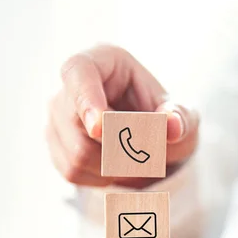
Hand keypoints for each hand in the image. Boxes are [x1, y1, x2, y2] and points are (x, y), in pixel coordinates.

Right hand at [46, 45, 198, 187]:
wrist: (156, 142)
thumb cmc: (166, 119)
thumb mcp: (183, 115)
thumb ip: (179, 117)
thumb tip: (173, 124)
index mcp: (105, 61)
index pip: (79, 71)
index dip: (86, 99)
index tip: (99, 129)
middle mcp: (73, 84)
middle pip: (78, 123)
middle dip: (119, 145)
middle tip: (152, 151)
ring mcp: (58, 114)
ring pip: (77, 153)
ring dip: (115, 165)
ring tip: (137, 155)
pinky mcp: (55, 142)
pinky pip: (72, 170)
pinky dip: (102, 177)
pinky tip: (118, 165)